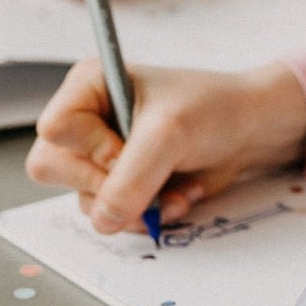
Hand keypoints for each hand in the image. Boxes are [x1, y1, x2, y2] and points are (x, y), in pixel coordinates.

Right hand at [27, 59, 305, 233]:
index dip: (93, 149)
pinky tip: (178, 195)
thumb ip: (130, 178)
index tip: (132, 146)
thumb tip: (103, 220)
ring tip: (176, 185)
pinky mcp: (120, 183)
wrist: (251, 130)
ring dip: (136, 204)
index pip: (55, 130)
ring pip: (85, 200)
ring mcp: (101, 154)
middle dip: (109, 185)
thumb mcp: (170, 134)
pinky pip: (110, 217)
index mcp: (89, 85)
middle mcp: (87, 119)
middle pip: (54, 169)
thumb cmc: (214, 109)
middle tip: (151, 175)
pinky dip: (146, 214)